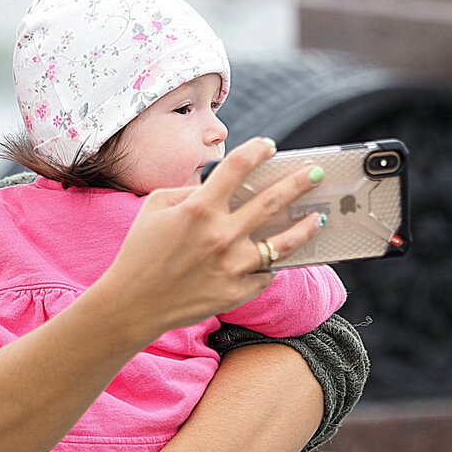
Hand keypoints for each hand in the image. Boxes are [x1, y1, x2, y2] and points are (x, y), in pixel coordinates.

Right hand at [101, 137, 327, 338]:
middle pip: (272, 201)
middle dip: (299, 182)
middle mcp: (221, 235)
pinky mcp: (237, 292)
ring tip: (318, 218)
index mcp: (199, 208)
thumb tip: (216, 186)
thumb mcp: (154, 208)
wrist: (134, 304)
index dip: (257, 151)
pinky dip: (271, 264)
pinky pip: (265, 273)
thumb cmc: (140, 252)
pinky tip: (279, 256)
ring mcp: (232, 266)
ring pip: (283, 243)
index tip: (269, 146)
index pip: (238, 167)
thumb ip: (188, 191)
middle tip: (316, 173)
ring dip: (306, 227)